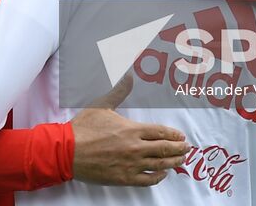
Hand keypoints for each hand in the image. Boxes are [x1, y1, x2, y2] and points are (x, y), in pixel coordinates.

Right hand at [70, 75, 188, 185]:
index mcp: (132, 129)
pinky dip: (158, 177)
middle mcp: (135, 148)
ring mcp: (131, 164)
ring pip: (160, 165)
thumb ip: (119, 91)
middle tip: (187, 149)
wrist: (68, 150)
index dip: (174, 135)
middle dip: (179, 149)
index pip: (161, 133)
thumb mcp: (102, 105)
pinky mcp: (124, 178)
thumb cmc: (84, 128)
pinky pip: (148, 180)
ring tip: (181, 161)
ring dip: (173, 163)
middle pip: (165, 149)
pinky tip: (162, 174)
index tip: (181, 137)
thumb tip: (128, 75)